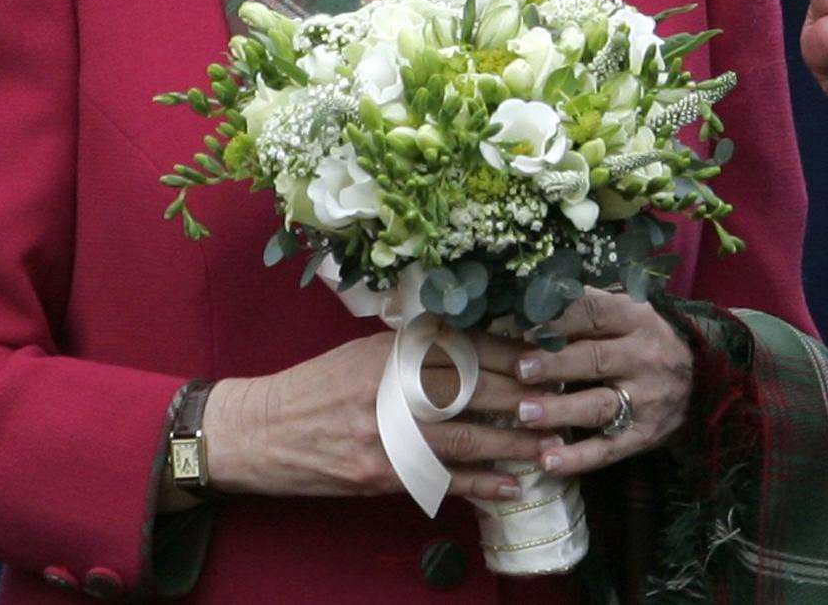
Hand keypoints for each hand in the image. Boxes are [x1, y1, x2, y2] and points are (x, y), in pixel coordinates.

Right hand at [201, 329, 546, 502]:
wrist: (259, 432)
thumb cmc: (317, 386)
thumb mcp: (366, 350)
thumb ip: (418, 347)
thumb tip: (477, 342)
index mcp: (394, 349)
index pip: (468, 346)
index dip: (512, 352)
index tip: (549, 354)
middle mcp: (394, 387)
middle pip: (476, 390)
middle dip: (526, 395)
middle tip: (568, 398)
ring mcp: (388, 433)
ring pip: (468, 437)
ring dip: (516, 443)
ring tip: (554, 445)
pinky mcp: (382, 473)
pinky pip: (444, 479)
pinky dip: (483, 484)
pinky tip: (514, 485)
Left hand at [511, 290, 693, 476]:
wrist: (701, 384)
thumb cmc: (645, 341)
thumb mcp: (629, 314)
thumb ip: (590, 308)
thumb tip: (536, 299)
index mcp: (637, 320)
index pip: (597, 313)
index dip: (562, 319)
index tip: (527, 326)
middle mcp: (644, 357)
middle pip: (595, 359)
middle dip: (555, 364)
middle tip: (520, 369)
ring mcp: (646, 400)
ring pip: (599, 405)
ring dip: (560, 410)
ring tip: (524, 413)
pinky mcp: (643, 436)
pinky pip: (608, 449)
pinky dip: (578, 458)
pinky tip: (548, 461)